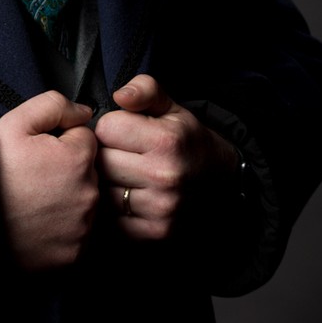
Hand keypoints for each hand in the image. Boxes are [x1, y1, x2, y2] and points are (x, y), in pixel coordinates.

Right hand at [0, 90, 97, 269]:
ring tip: (34, 199)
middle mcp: (88, 194)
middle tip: (34, 176)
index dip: (61, 140)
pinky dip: (62, 227)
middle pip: (87, 170)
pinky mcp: (74, 253)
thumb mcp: (15, 123)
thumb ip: (54, 105)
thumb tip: (83, 112)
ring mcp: (83, 227)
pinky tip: (38, 222)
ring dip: (66, 197)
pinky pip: (76, 232)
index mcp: (79, 159)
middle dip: (66, 169)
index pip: (85, 138)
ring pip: (82, 200)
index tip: (40, 152)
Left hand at [95, 74, 237, 239]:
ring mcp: (160, 208)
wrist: (220, 183)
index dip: (111, 126)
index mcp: (166, 141)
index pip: (106, 128)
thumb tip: (120, 96)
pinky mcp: (154, 233)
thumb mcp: (170, 106)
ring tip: (126, 174)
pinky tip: (128, 196)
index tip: (124, 132)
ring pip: (102, 190)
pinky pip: (111, 218)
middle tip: (123, 153)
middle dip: (106, 153)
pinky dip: (113, 208)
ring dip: (107, 182)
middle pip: (101, 160)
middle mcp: (164, 176)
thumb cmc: (186, 140)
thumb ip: (144, 89)